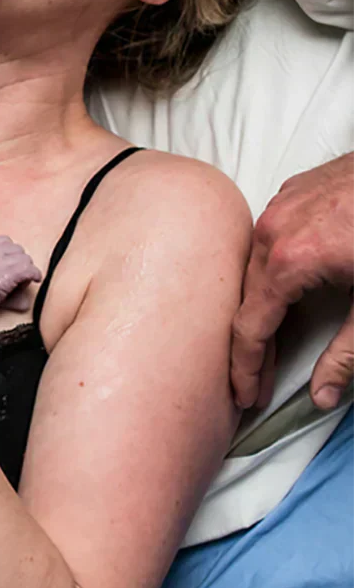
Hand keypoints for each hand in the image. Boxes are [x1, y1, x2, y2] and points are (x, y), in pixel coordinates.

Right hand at [0, 236, 41, 315]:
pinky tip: (35, 280)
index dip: (11, 253)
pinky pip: (31, 269)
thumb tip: (3, 275)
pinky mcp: (11, 272)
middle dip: (20, 262)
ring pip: (26, 259)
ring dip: (26, 270)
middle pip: (18, 250)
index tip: (11, 264)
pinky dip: (35, 275)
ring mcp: (2, 260)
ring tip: (20, 282)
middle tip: (16, 276)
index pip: (6, 241)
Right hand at [231, 153, 353, 409]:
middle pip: (247, 295)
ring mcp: (278, 206)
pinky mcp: (289, 193)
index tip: (244, 393)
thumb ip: (348, 353)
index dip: (245, 366)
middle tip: (256, 378)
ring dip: (259, 302)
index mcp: (289, 261)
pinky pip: (266, 237)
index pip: (251, 325)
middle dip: (250, 341)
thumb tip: (323, 395)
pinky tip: (283, 286)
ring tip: (266, 336)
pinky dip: (269, 268)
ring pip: (253, 264)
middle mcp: (272, 230)